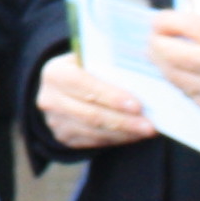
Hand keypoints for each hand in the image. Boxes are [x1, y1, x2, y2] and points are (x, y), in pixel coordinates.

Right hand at [37, 57, 157, 151]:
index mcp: (55, 72)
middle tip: (149, 126)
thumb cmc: (84, 67)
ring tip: (146, 131)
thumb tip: (142, 76)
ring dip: (123, 133)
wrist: (63, 85)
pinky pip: (93, 142)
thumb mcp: (90, 59)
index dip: (111, 97)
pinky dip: (116, 139)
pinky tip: (133, 135)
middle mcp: (50, 98)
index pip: (85, 86)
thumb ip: (108, 65)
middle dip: (124, 121)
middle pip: (91, 114)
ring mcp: (54, 120)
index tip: (137, 106)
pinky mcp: (63, 137)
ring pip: (94, 131)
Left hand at [147, 11, 199, 123]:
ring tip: (159, 54)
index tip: (157, 20)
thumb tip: (169, 24)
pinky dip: (180, 81)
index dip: (164, 21)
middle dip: (156, 44)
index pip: (185, 25)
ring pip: (175, 76)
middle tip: (152, 39)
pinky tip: (179, 72)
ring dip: (162, 64)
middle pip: (172, 54)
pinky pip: (188, 93)